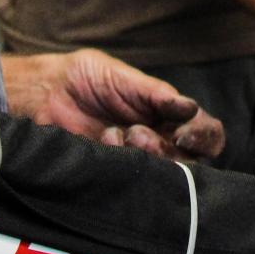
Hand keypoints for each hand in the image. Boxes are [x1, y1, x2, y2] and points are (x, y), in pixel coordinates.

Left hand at [1, 49, 225, 161]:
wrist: (46, 91)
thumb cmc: (88, 77)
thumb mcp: (124, 77)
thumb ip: (158, 93)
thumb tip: (190, 108)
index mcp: (170, 114)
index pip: (208, 134)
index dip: (204, 137)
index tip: (183, 134)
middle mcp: (161, 138)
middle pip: (189, 160)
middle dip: (169, 149)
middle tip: (140, 133)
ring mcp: (138, 157)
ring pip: (164, 172)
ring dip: (146, 155)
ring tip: (123, 134)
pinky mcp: (114, 170)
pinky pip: (132, 177)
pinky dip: (120, 157)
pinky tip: (104, 139)